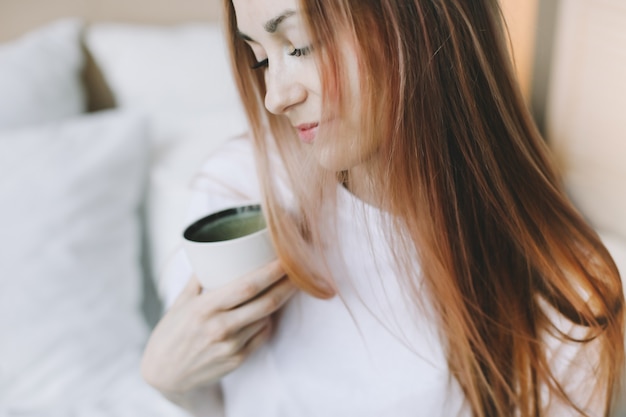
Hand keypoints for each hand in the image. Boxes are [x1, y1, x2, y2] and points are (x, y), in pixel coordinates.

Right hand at [141, 260, 295, 395]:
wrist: (165, 374)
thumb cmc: (172, 333)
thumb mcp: (180, 303)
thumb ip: (199, 279)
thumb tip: (214, 252)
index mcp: (205, 309)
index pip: (246, 286)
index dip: (270, 272)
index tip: (285, 258)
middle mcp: (220, 328)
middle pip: (265, 302)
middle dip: (287, 284)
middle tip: (301, 269)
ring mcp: (231, 346)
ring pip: (266, 318)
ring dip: (280, 301)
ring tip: (289, 285)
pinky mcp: (237, 359)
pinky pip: (262, 335)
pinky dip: (268, 321)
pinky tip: (268, 311)